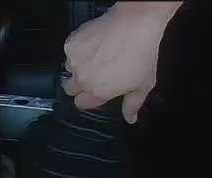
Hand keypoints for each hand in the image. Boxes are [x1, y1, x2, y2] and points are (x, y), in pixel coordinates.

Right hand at [61, 2, 178, 122]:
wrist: (134, 25)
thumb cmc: (140, 53)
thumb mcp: (143, 85)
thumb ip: (133, 104)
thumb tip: (130, 118)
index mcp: (98, 92)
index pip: (81, 104)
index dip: (87, 98)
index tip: (93, 92)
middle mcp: (83, 78)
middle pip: (69, 88)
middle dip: (77, 84)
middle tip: (92, 74)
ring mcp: (75, 60)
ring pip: (68, 68)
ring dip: (78, 65)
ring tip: (95, 56)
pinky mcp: (72, 43)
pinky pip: (69, 50)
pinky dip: (78, 48)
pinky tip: (93, 44)